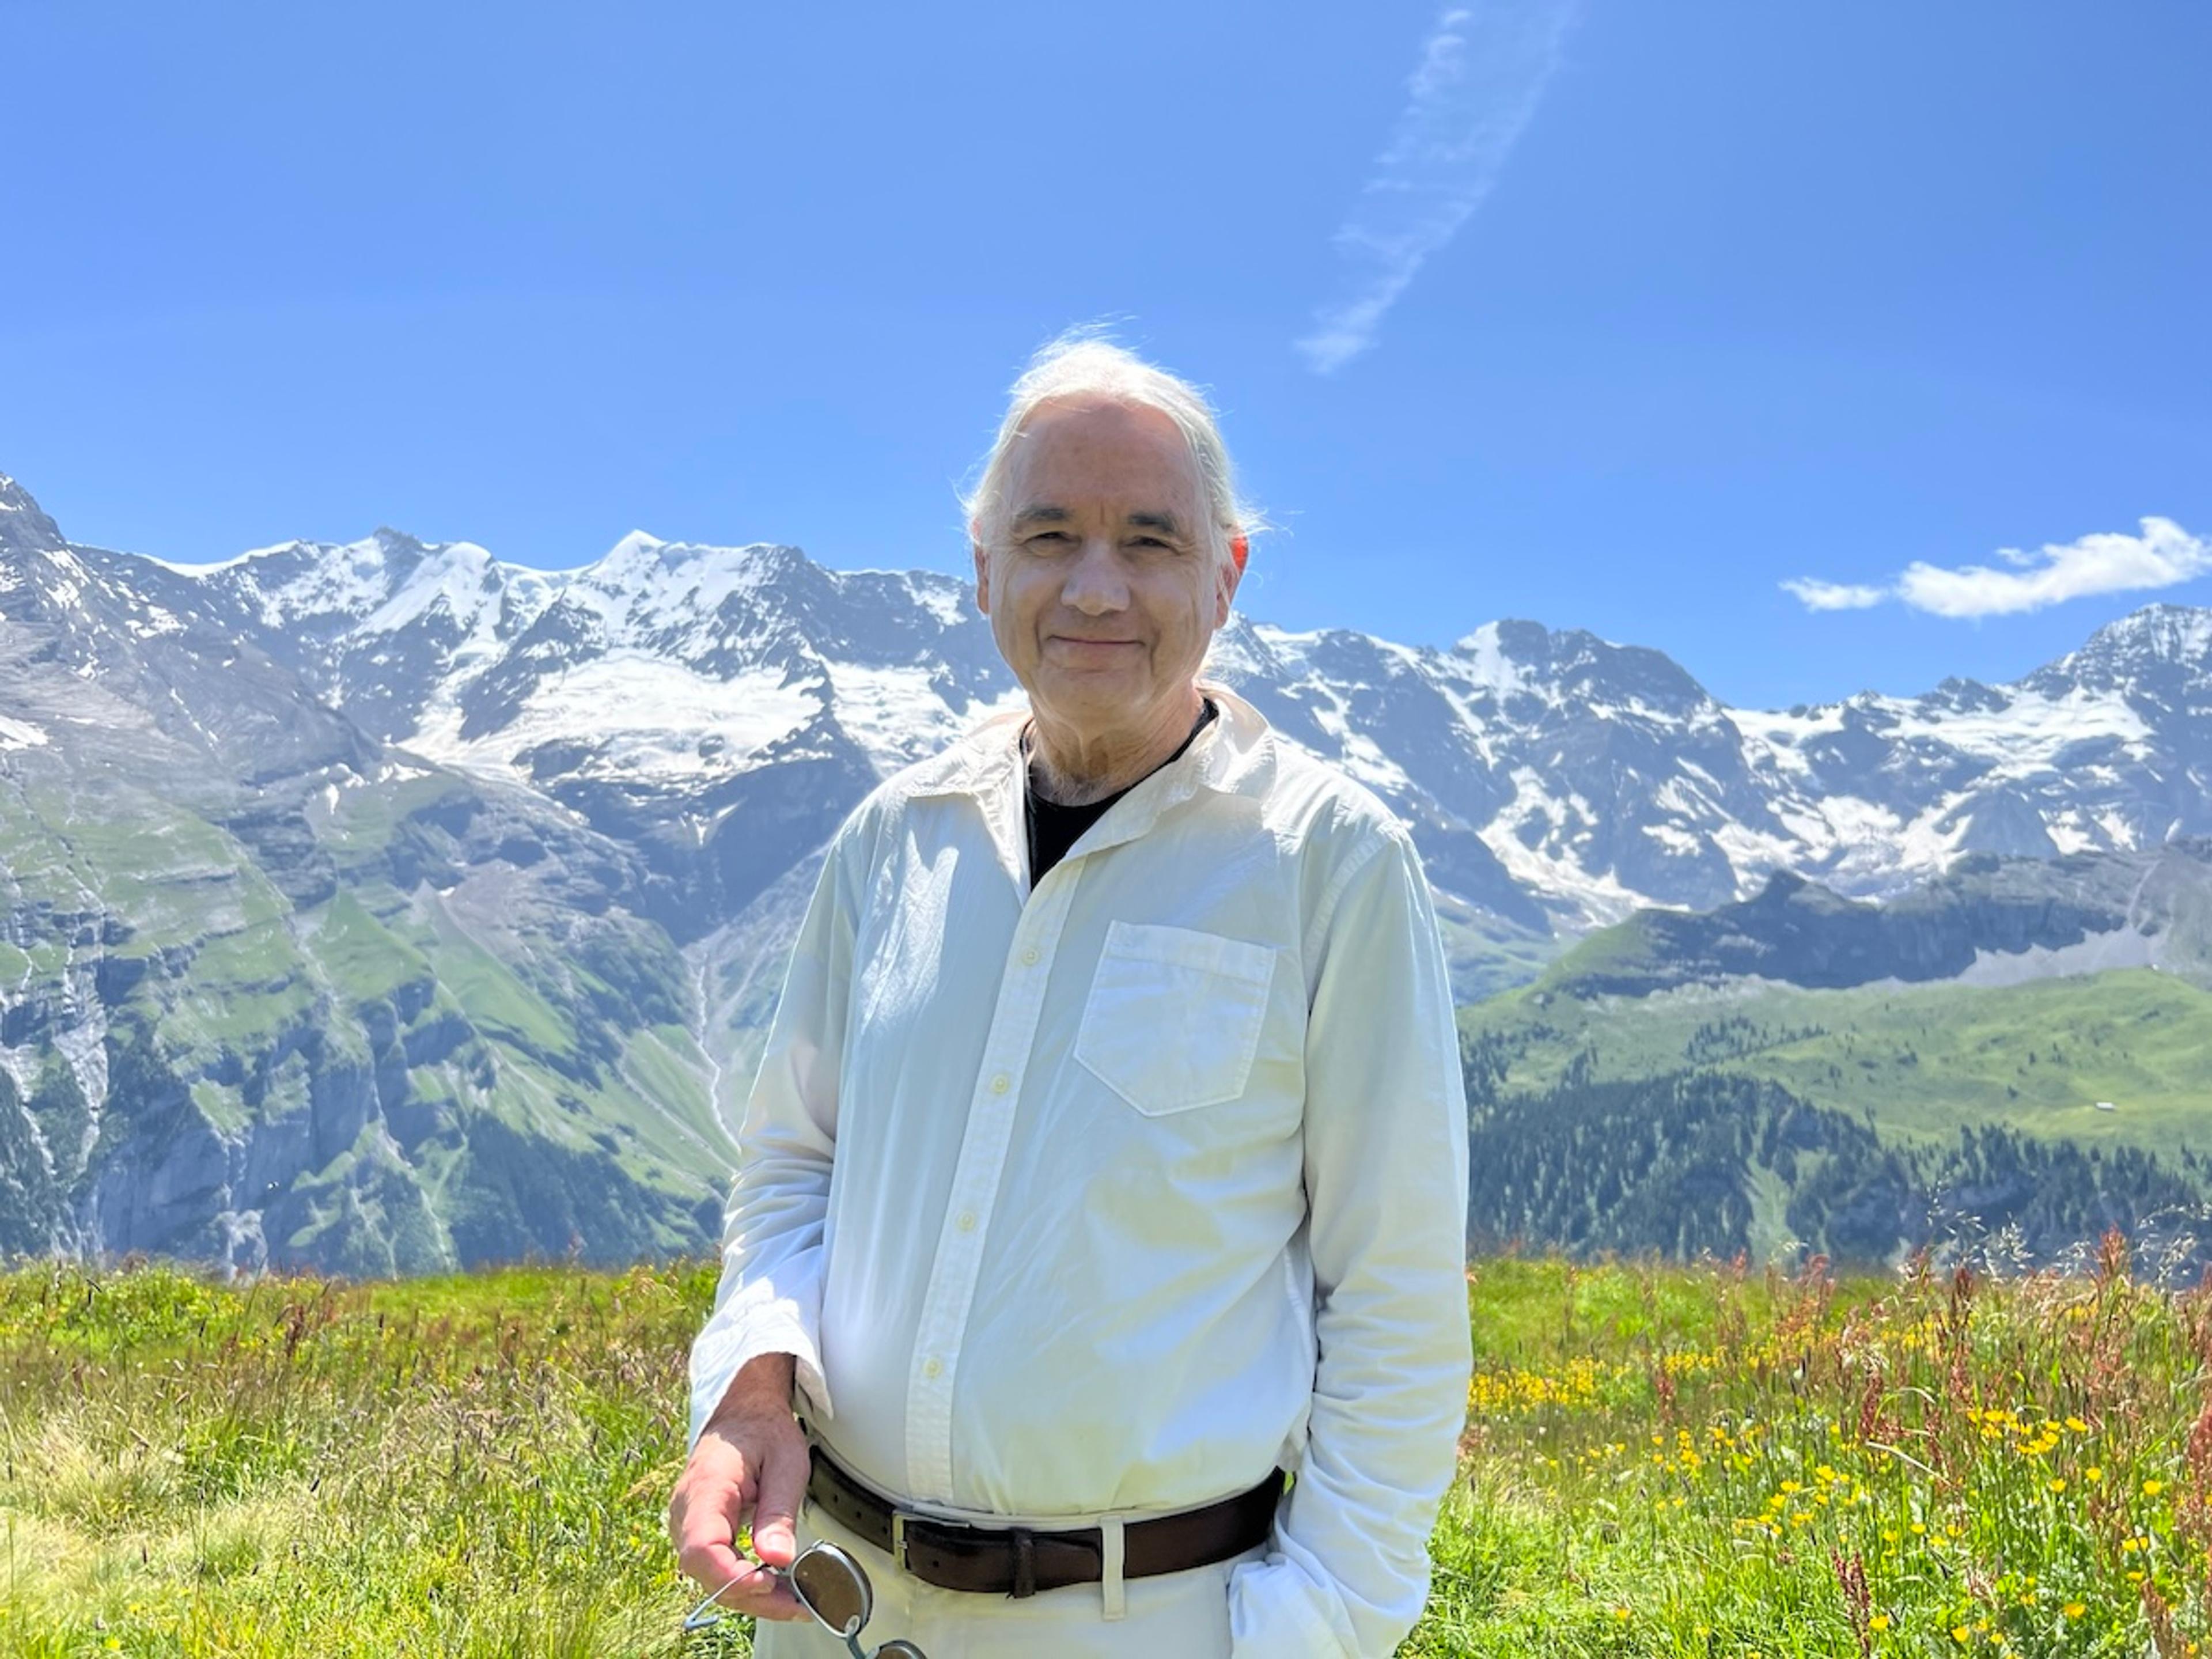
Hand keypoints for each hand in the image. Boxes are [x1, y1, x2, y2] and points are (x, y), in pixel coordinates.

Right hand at [668, 1353, 812, 1622]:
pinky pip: (716, 1568)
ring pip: (710, 1577)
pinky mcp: (700, 1533)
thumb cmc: (763, 1431)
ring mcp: (689, 1525)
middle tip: (797, 1604)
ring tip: (795, 1602)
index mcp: (706, 1488)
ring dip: (751, 1596)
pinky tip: (776, 1588)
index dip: (731, 1574)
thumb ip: (779, 1511)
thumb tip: (778, 1558)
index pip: (702, 1547)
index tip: (766, 1583)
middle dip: (751, 1596)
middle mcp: (687, 1511)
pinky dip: (746, 1583)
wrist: (744, 1413)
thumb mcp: (786, 1462)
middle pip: (706, 1571)